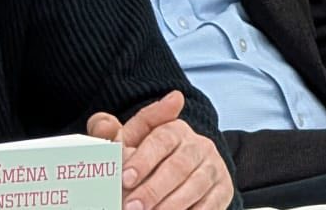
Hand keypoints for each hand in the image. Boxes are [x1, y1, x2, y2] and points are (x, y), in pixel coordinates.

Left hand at [85, 91, 230, 209]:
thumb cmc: (145, 158)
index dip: (143, 159)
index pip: (161, 138)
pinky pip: (211, 204)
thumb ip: (110, 134)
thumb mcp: (128, 144)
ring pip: (196, 185)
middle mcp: (198, 145)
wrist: (179, 175)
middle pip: (178, 165)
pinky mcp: (223, 189)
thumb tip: (102, 124)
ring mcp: (213, 167)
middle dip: (154, 189)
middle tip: (131, 207)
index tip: (125, 178)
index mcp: (174, 128)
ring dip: (172, 205)